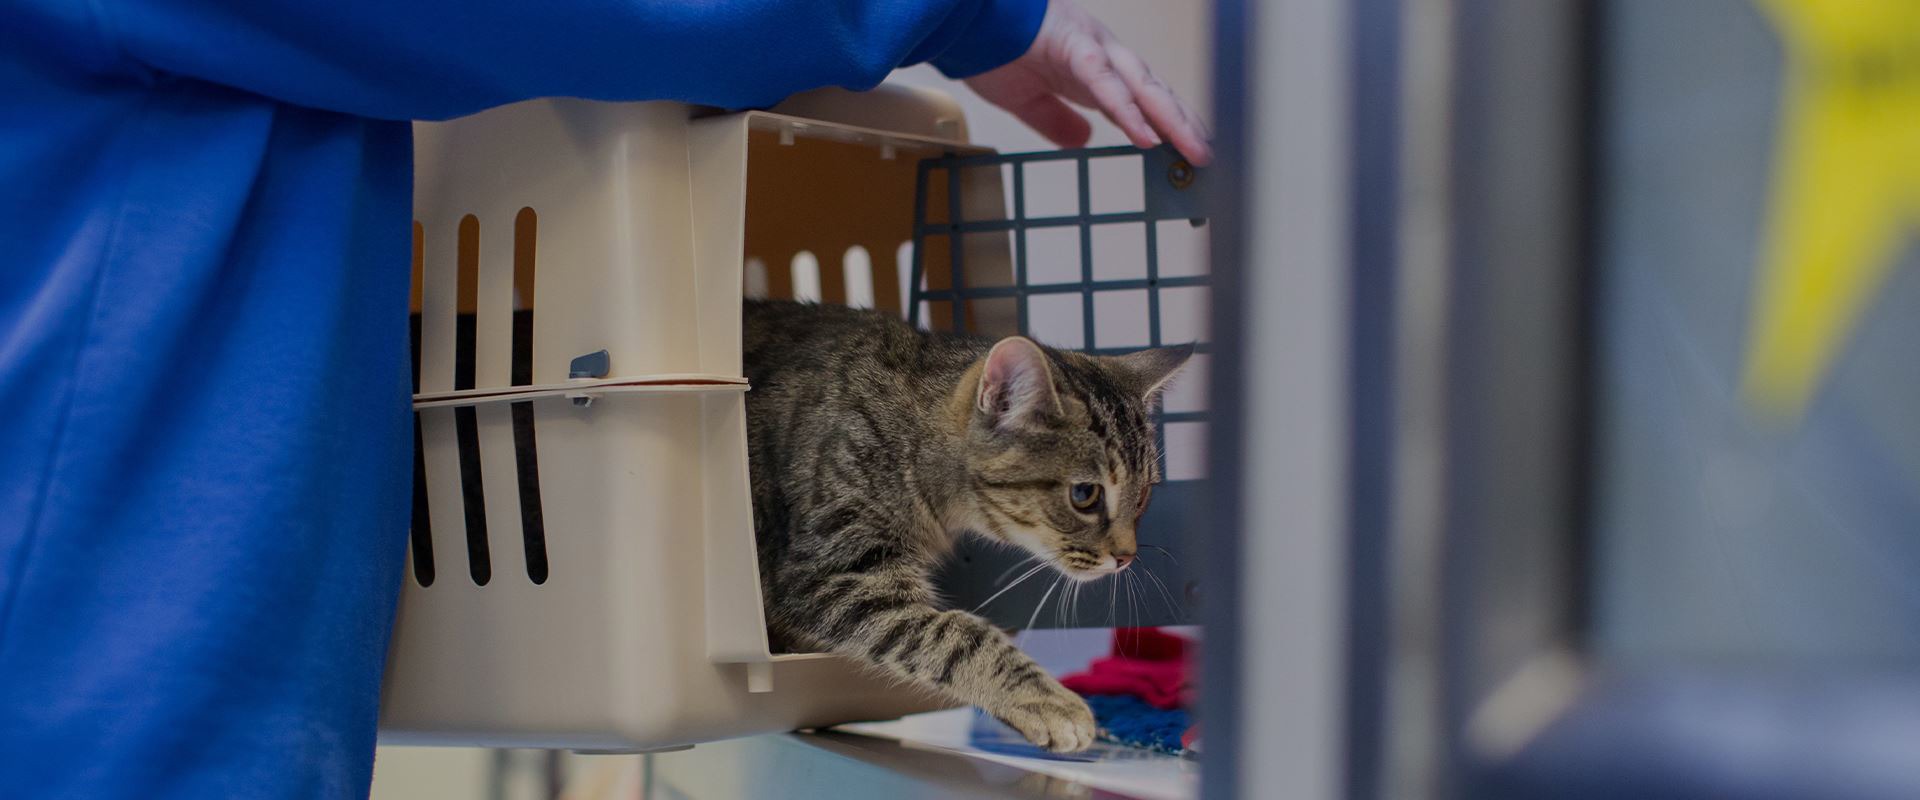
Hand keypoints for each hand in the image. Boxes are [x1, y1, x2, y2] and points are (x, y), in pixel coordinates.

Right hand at [965, 0, 1212, 165]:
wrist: (963, 17)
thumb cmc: (992, 46)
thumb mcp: (1026, 99)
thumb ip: (1055, 119)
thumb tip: (1081, 141)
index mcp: (1092, 66)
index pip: (1142, 99)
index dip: (1168, 124)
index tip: (1189, 151)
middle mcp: (1102, 54)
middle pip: (1154, 93)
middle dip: (1183, 125)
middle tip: (1206, 158)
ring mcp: (1091, 48)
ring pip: (1142, 87)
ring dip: (1170, 120)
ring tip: (1192, 149)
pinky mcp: (1073, 46)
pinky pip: (1106, 84)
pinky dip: (1127, 111)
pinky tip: (1145, 135)